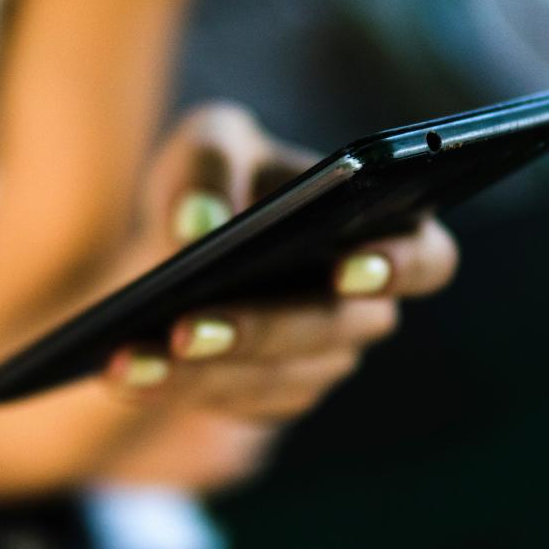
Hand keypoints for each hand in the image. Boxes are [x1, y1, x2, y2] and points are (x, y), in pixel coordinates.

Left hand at [95, 103, 457, 487]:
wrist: (176, 241)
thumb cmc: (216, 181)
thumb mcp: (209, 142)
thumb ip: (210, 161)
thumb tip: (197, 223)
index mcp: (376, 232)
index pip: (427, 258)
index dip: (402, 266)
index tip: (348, 266)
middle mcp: (360, 308)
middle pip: (331, 332)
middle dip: (257, 331)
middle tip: (187, 328)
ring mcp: (317, 361)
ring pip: (273, 381)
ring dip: (197, 375)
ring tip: (128, 360)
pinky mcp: (269, 397)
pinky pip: (232, 406)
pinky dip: (174, 390)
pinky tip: (121, 375)